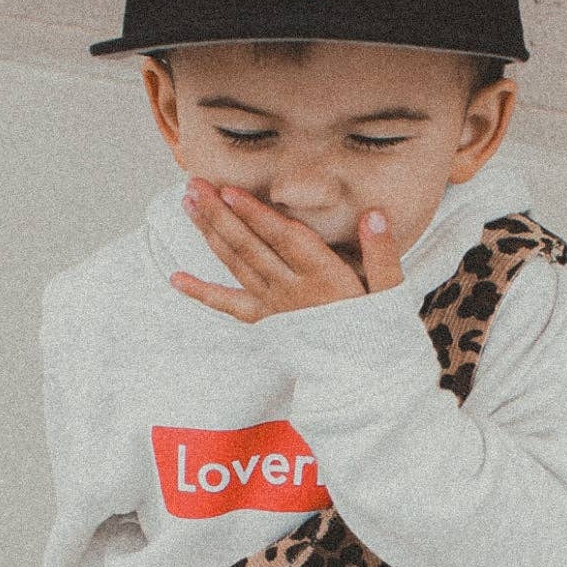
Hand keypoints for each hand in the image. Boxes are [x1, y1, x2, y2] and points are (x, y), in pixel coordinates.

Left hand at [170, 178, 404, 322]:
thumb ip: (382, 254)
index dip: (255, 214)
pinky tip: (176, 279)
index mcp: (324, 278)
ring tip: (189, 206)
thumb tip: (374, 216)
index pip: (282, 239)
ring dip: (210, 234)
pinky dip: (202, 293)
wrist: (365, 380)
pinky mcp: (267, 322)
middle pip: (250, 247)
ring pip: (236, 265)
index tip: (230, 191)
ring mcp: (275, 306)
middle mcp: (292, 290)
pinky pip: (229, 307)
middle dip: (220, 214)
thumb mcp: (390, 293)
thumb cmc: (380, 333)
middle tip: (195, 186)